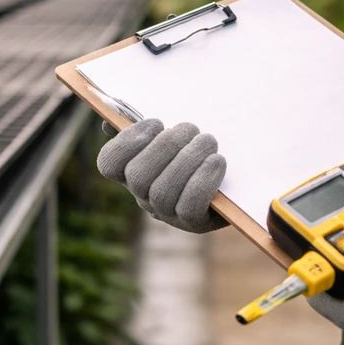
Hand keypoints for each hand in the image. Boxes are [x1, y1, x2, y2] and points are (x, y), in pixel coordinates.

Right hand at [97, 119, 227, 233]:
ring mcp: (168, 214)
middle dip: (166, 146)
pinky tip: (217, 161)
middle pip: (138, 176)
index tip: (155, 123)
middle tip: (190, 128)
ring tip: (207, 140)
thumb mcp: (172, 141)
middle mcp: (145, 197)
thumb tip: (110, 121)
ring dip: (187, 159)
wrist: (234, 186)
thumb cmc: (197, 156)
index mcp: (133, 173)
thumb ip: (144, 131)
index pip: (109, 164)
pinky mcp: (193, 223)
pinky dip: (203, 180)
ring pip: (163, 191)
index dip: (126, 142)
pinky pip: (190, 205)